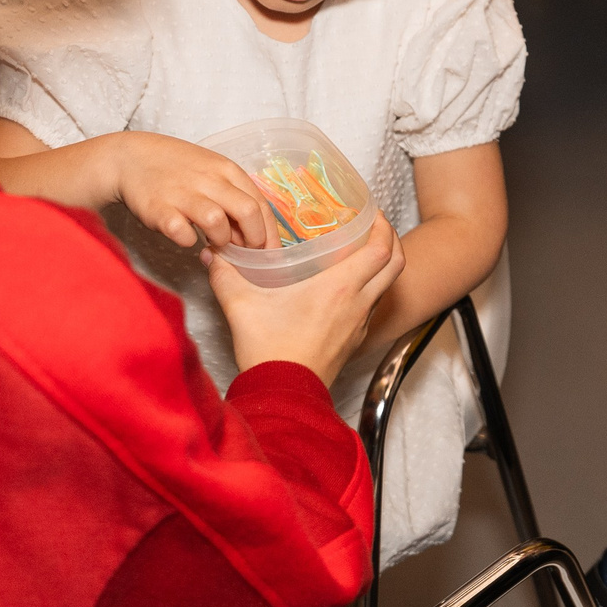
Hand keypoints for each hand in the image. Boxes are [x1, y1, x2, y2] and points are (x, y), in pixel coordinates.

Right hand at [107, 131, 278, 250]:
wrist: (129, 158)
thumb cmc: (175, 168)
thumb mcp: (210, 172)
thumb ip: (232, 197)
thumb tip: (249, 233)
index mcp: (226, 170)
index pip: (261, 204)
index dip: (269, 234)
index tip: (270, 253)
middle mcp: (208, 179)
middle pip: (248, 212)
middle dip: (253, 240)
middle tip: (246, 253)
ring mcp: (183, 194)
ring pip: (217, 222)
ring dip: (220, 240)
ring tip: (213, 243)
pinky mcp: (159, 209)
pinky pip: (182, 233)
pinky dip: (187, 241)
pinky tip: (184, 237)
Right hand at [212, 214, 404, 384]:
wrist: (283, 395)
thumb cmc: (269, 350)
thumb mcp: (241, 306)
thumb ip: (225, 274)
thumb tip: (211, 254)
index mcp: (339, 288)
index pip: (381, 250)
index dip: (383, 226)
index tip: (371, 212)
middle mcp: (358, 303)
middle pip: (395, 264)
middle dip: (391, 239)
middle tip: (374, 225)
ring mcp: (359, 324)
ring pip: (387, 285)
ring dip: (382, 264)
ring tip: (360, 250)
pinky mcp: (354, 340)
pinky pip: (373, 305)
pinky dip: (371, 287)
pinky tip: (346, 285)